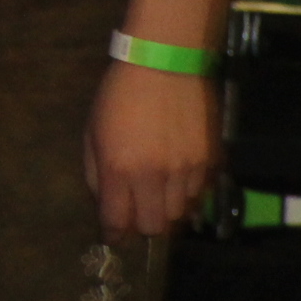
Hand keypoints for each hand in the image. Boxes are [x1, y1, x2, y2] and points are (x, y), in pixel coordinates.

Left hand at [84, 59, 217, 238]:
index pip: (117, 220)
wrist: (163, 64)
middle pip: (153, 226)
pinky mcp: (208, 162)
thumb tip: (104, 201)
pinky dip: (186, 193)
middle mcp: (152, 176)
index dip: (114, 233)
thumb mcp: (92, 130)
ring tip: (157, 190)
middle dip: (142, 224)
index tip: (113, 235)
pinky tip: (177, 176)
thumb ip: (95, 170)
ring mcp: (184, 171)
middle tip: (137, 210)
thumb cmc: (119, 94)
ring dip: (165, 208)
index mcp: (118, 167)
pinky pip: (198, 194)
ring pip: (178, 214)